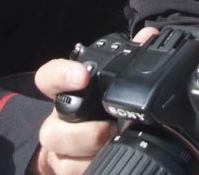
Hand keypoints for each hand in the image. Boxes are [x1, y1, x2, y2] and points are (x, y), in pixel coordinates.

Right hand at [28, 28, 159, 174]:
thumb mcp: (117, 82)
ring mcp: (59, 149)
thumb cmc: (104, 108)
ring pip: (59, 154)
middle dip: (80, 132)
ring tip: (113, 148)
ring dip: (87, 154)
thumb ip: (132, 56)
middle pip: (52, 128)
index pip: (49, 78)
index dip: (62, 75)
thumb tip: (149, 37)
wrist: (91, 146)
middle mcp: (59, 121)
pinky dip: (88, 168)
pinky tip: (106, 163)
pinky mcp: (64, 167)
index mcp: (69, 93)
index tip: (82, 76)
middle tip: (109, 129)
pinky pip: (69, 172)